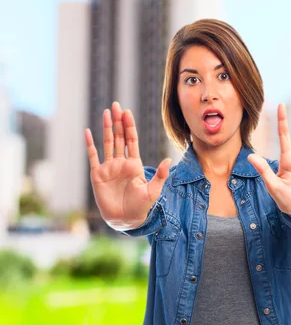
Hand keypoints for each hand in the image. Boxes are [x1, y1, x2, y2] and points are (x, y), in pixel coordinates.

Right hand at [85, 102, 170, 229]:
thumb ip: (160, 175)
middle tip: (116, 105)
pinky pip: (93, 156)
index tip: (127, 112)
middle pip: (119, 137)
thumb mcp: (153, 191)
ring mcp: (109, 167)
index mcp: (135, 164)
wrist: (125, 220)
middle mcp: (121, 162)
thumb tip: (169, 159)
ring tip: (105, 113)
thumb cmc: (141, 207)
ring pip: (107, 143)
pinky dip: (90, 145)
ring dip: (106, 128)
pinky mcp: (97, 175)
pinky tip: (88, 132)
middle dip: (118, 121)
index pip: (132, 140)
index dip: (129, 126)